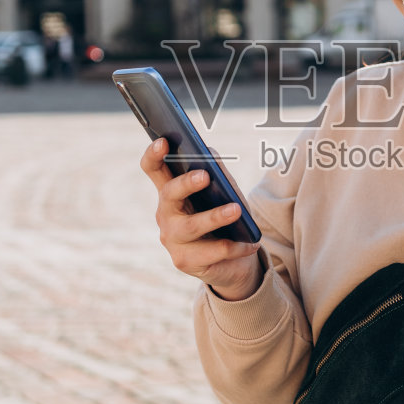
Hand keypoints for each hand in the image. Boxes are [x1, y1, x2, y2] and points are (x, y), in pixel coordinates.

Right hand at [138, 138, 263, 300]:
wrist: (232, 262)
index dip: (154, 155)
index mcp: (171, 192)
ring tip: (236, 210)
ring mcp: (172, 239)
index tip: (163, 142)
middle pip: (168, 194)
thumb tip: (209, 152)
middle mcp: (165, 214)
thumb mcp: (224, 194)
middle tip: (204, 176)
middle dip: (185, 184)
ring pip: (190, 226)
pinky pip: (210, 252)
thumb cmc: (225, 221)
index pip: (154, 169)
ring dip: (214, 216)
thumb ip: (217, 173)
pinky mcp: (184, 261)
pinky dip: (234, 246)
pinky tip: (249, 243)